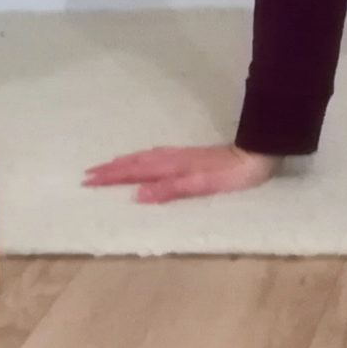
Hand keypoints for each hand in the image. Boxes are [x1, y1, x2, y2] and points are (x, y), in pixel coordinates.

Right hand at [81, 143, 280, 202]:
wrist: (258, 152)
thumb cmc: (233, 174)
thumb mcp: (203, 185)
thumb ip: (172, 189)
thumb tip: (137, 195)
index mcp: (173, 167)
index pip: (136, 172)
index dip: (113, 177)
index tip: (89, 180)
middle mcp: (173, 159)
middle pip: (136, 163)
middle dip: (112, 169)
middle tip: (88, 175)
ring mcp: (182, 156)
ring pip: (145, 158)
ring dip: (124, 163)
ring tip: (108, 167)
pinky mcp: (190, 157)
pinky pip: (156, 157)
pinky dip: (141, 159)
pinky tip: (143, 162)